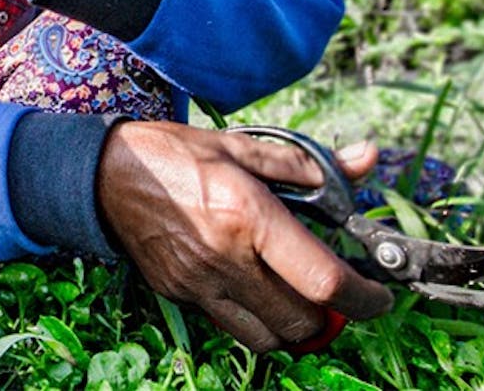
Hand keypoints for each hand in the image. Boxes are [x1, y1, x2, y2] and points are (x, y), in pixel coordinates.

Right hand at [97, 121, 392, 351]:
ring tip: (294, 295)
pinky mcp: (180, 295)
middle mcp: (227, 258)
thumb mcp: (240, 146)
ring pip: (271, 337)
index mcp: (249, 215)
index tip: (379, 296)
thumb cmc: (174, 154)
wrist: (104, 174)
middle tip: (333, 290)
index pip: (325, 281)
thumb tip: (366, 159)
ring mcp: (201, 283)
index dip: (366, 299)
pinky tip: (251, 288)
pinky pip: (232, 326)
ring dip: (293, 325)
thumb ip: (307, 164)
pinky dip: (255, 320)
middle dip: (331, 314)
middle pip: (304, 321)